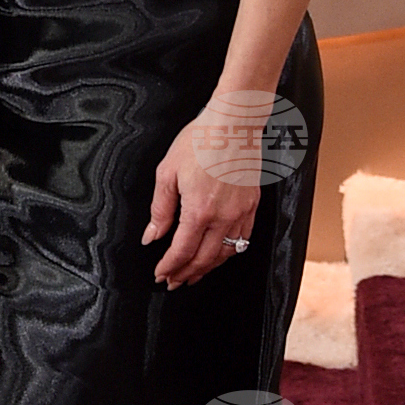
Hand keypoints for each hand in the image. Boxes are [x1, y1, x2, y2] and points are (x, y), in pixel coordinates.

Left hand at [141, 110, 260, 288]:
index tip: (160, 275)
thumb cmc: (200, 141)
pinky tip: (219, 255)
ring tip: (193, 274)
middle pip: (204, 259)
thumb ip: (160, 210)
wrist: (234, 122)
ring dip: (207, 268)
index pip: (182, 251)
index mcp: (199, 210)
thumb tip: (151, 236)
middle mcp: (223, 217)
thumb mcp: (167, 173)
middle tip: (173, 282)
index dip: (169, 267)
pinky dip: (228, 253)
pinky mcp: (253, 206)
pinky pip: (242, 240)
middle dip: (186, 273)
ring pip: (225, 254)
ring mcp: (241, 213)